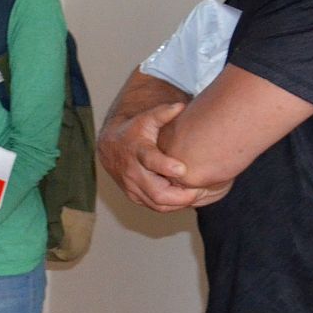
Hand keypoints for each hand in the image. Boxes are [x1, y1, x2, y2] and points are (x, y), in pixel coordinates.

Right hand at [98, 101, 214, 212]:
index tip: (183, 170)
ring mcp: (132, 187)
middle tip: (201, 190)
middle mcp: (132, 172)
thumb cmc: (135, 130)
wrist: (111, 146)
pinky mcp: (134, 196)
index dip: (166, 166)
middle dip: (181, 195)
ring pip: (158, 204)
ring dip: (179, 202)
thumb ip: (163, 113)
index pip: (150, 161)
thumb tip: (180, 106)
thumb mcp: (146, 118)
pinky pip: (155, 206)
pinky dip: (172, 205)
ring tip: (198, 194)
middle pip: (158, 193)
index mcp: (137, 150)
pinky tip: (186, 197)